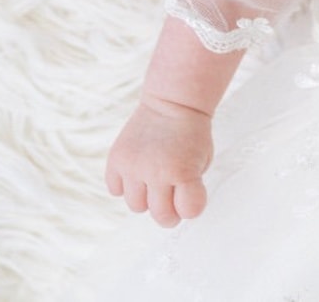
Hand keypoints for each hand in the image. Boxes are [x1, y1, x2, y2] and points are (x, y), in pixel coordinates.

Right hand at [104, 95, 214, 226]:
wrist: (173, 103)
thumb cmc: (192, 134)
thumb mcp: (202, 160)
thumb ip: (190, 187)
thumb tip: (174, 210)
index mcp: (183, 171)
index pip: (188, 211)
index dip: (190, 208)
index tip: (190, 199)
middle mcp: (156, 171)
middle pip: (161, 215)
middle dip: (169, 214)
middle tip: (171, 203)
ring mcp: (133, 166)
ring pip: (136, 206)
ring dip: (146, 199)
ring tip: (154, 182)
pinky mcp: (116, 160)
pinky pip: (115, 189)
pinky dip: (125, 186)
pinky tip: (137, 174)